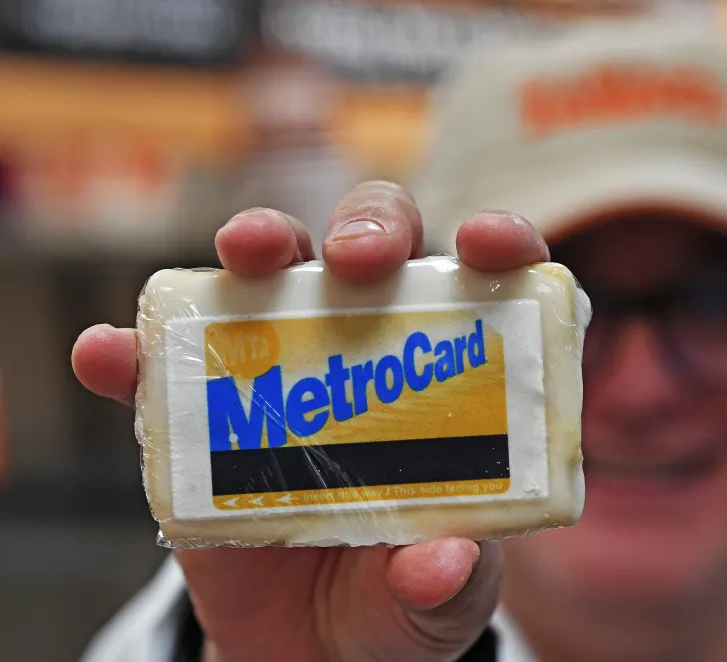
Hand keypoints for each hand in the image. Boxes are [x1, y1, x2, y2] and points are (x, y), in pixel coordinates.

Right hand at [71, 181, 551, 661]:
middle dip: (367, 227)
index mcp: (448, 376)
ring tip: (243, 256)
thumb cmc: (400, 599)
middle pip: (373, 250)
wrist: (309, 647)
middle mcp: (369, 347)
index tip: (487, 245)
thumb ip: (448, 584)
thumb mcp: (441, 603)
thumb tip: (443, 562)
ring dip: (258, 245)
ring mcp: (281, 370)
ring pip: (273, 275)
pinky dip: (135, 354)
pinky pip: (162, 370)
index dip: (495, 242)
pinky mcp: (204, 414)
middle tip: (357, 257)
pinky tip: (110, 354)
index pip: (484, 282)